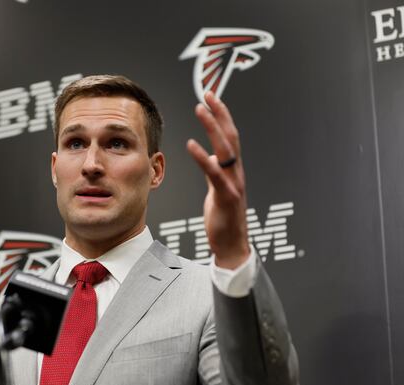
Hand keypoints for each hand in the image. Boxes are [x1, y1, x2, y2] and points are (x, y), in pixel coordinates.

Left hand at [186, 92, 249, 269]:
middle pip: (231, 136)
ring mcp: (234, 183)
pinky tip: (192, 145)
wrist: (232, 245)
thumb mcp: (218, 190)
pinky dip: (204, 158)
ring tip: (201, 109)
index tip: (211, 98)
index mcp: (233, 171)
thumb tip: (209, 157)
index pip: (229, 137)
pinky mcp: (227, 197)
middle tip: (209, 93)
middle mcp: (237, 173)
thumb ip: (215, 172)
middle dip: (220, 113)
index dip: (222, 116)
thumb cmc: (223, 219)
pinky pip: (215, 174)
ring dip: (213, 127)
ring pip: (226, 149)